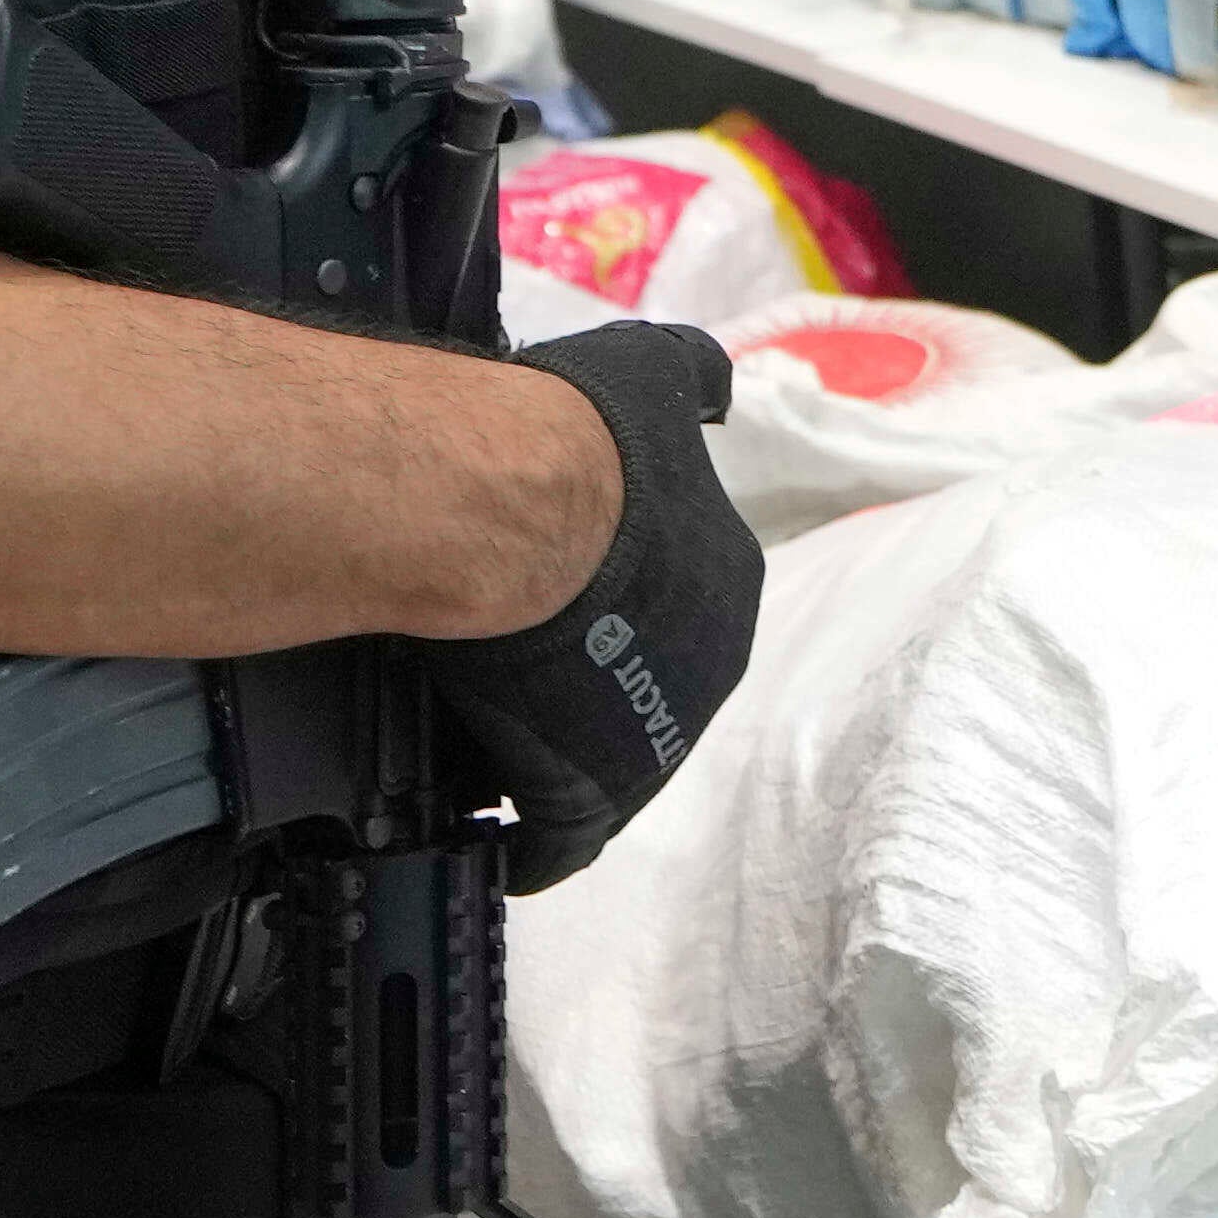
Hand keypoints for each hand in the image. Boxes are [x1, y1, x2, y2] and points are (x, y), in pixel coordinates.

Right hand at [418, 318, 760, 883]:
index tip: (563, 603)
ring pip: (601, 761)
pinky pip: (560, 837)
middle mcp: (708, 665)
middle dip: (589, 690)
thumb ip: (690, 377)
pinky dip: (532, 842)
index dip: (618, 610)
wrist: (520, 506)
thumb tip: (708, 382)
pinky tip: (499, 835)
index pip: (677, 611)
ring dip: (554, 761)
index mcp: (727, 579)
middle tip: (514, 675)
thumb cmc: (584, 438)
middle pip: (644, 691)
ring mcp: (653, 736)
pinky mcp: (588, 792)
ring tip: (490, 750)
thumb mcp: (660, 375)